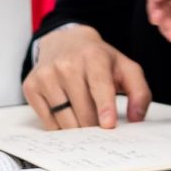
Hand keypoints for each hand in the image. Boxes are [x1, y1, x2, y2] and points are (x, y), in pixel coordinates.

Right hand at [21, 25, 150, 129]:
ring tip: (86, 123)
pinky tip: (69, 117)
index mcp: (93, 56)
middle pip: (83, 108)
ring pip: (64, 118)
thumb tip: (137, 118)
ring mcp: (46, 75)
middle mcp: (66, 64)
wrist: (64, 41)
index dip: (104, 106)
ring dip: (78, 129)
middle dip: (94, 125)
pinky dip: (60, 127)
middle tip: (101, 129)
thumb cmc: (98, 59)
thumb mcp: (125, 67)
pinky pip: (48, 121)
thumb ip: (139, 92)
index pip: (99, 84)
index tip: (108, 125)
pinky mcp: (31, 86)